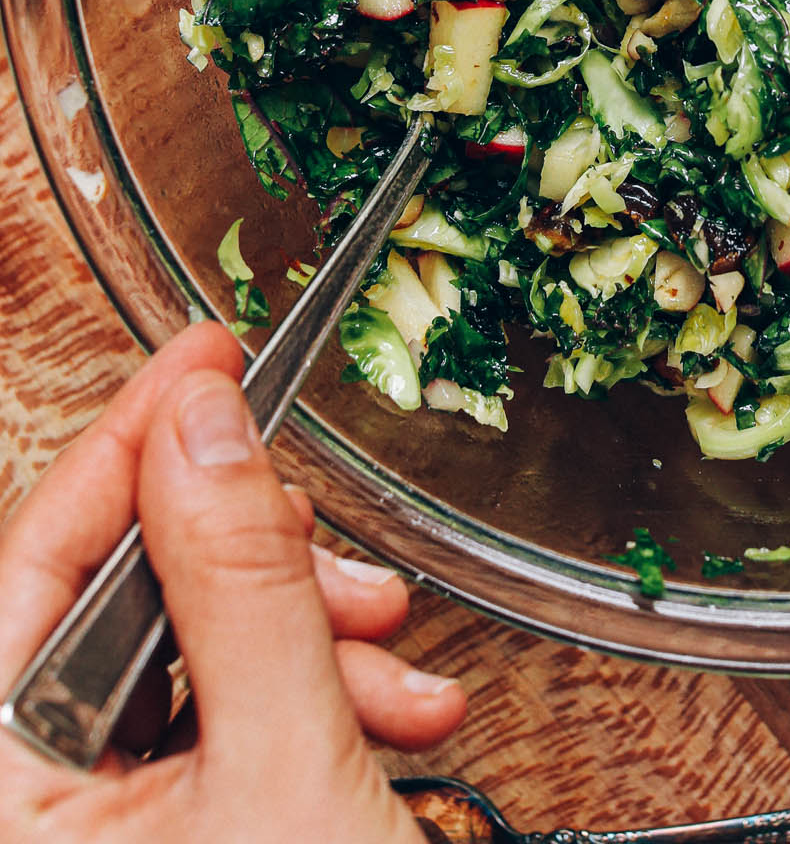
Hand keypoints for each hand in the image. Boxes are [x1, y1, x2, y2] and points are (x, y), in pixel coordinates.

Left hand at [0, 323, 466, 843]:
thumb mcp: (284, 759)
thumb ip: (241, 584)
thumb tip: (204, 422)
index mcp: (0, 792)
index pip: (35, 556)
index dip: (132, 439)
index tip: (209, 353)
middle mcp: (27, 805)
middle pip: (118, 600)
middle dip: (259, 564)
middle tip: (328, 535)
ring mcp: (90, 826)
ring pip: (185, 654)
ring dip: (309, 633)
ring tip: (391, 660)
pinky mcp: (161, 835)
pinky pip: (216, 719)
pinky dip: (312, 697)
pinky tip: (390, 712)